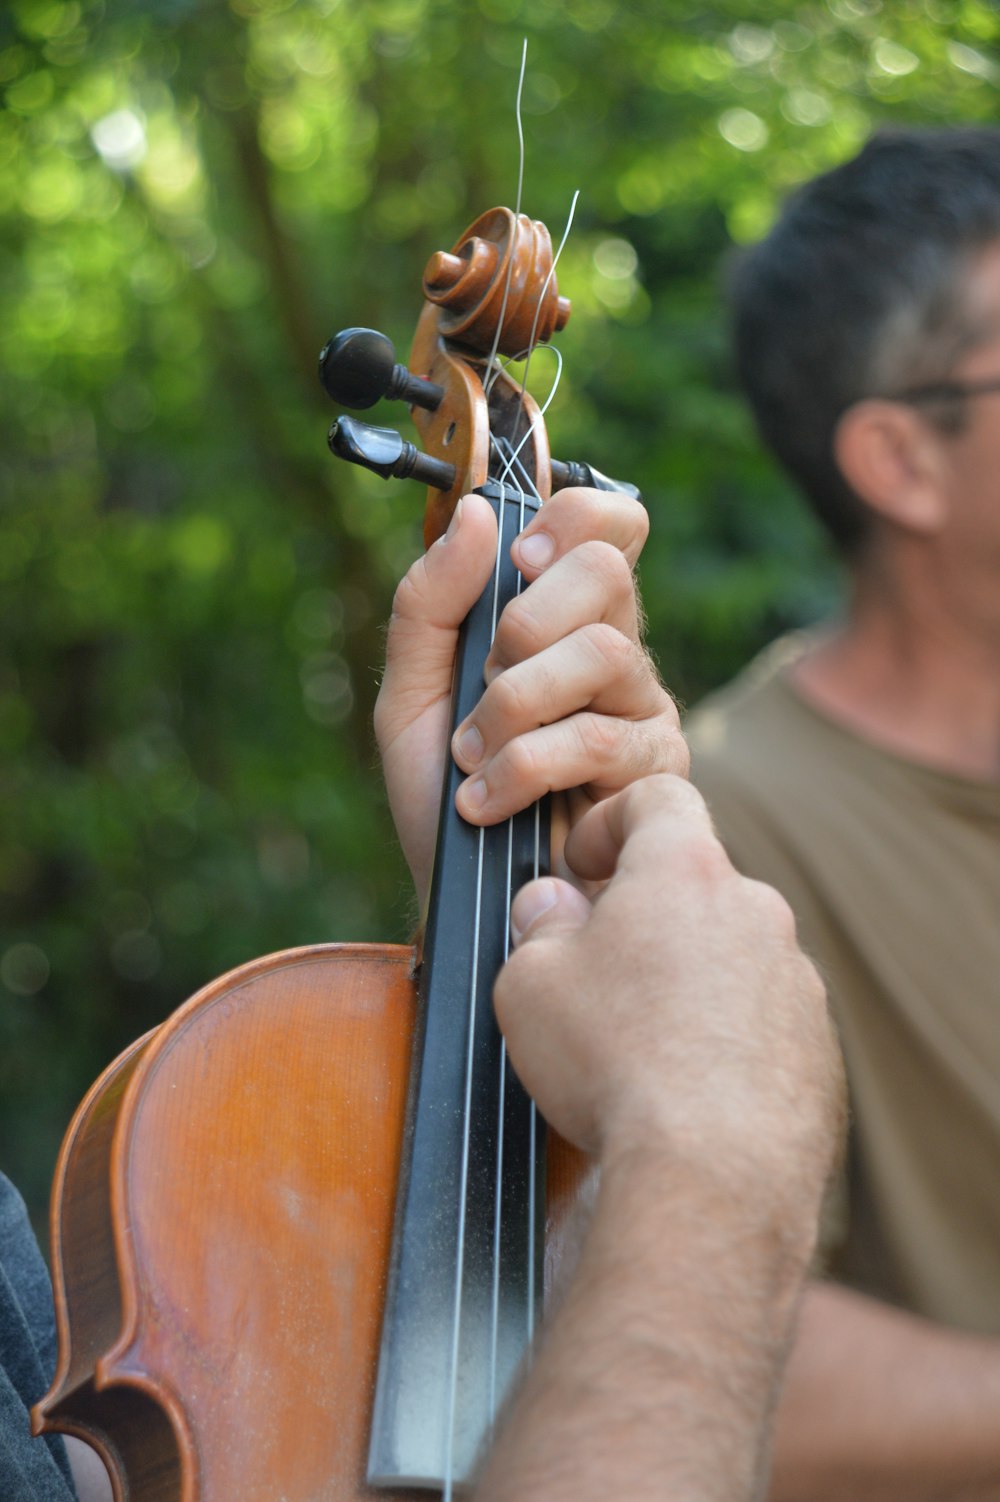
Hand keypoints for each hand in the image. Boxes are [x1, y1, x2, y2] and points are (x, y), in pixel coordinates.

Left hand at [375, 487, 684, 906]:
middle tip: (485, 678)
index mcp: (561, 622)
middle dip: (525, 619)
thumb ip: (430, 603)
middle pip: (607, 571)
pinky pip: (599, 736)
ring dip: (514, 704)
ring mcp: (642, 712)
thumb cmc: (440, 796)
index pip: (608, 525)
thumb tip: (477, 515)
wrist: (455, 903)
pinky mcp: (656, 774)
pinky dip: (523, 767)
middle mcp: (613, 656)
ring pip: (602, 652)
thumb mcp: (410, 695)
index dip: (573, 517)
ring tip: (472, 758)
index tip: (519, 559)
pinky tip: (489, 804)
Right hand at [495, 775, 844, 1211]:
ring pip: (732, 954)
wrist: (712, 1177)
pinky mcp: (819, 1049)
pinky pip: (762, 1021)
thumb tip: (551, 906)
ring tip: (638, 1046)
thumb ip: (538, 926)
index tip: (581, 866)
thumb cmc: (612, 1064)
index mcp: (686, 872)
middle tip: (596, 968)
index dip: (611, 818)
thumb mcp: (529, 983)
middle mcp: (756, 911)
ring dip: (688, 978)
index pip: (659, 796)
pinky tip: (684, 1092)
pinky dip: (726, 1038)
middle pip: (696, 883)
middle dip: (645, 913)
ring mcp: (797, 981)